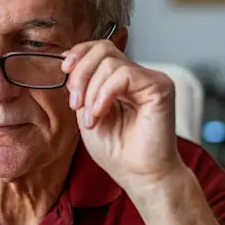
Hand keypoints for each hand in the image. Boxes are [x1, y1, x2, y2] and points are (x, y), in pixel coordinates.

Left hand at [62, 39, 185, 200]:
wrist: (138, 175)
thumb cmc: (116, 151)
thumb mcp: (87, 113)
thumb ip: (82, 87)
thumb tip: (68, 63)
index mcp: (119, 80)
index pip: (99, 48)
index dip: (79, 53)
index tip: (64, 71)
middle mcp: (136, 75)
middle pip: (103, 49)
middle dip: (80, 74)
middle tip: (75, 103)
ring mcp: (150, 79)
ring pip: (110, 63)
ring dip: (91, 92)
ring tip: (91, 118)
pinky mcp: (160, 87)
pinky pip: (123, 75)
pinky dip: (104, 95)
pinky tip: (100, 114)